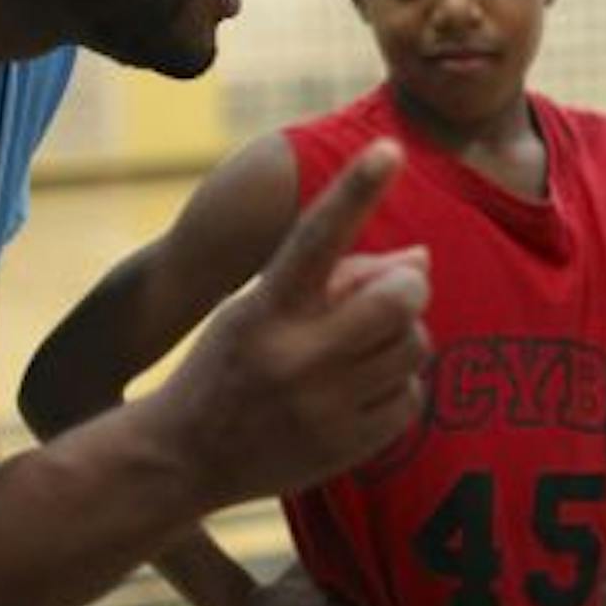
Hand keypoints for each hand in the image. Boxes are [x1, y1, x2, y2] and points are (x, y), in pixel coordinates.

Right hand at [166, 141, 430, 503]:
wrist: (182, 458)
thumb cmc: (232, 363)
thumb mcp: (261, 306)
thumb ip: (340, 277)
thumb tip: (423, 258)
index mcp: (267, 306)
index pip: (319, 236)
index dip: (357, 189)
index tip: (391, 147)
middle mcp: (295, 355)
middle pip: (399, 299)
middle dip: (409, 288)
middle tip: (394, 293)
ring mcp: (323, 406)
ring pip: (415, 346)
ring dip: (403, 338)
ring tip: (362, 348)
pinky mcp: (346, 447)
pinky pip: (412, 397)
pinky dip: (396, 386)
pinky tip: (358, 391)